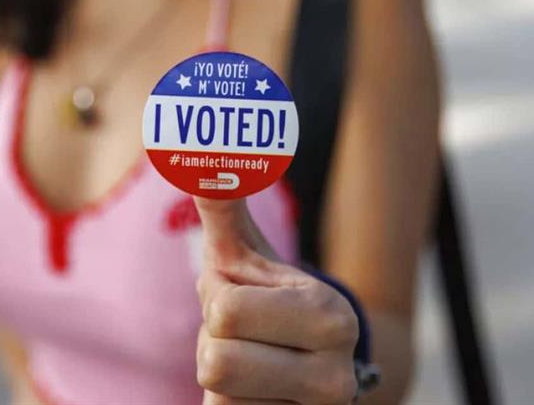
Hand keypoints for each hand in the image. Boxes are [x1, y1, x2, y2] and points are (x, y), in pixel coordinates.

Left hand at [194, 197, 359, 403]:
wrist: (313, 367)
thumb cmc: (269, 301)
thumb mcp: (246, 254)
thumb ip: (222, 203)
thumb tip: (199, 152)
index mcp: (329, 316)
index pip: (224, 312)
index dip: (221, 300)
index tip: (250, 300)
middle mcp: (334, 377)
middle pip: (215, 360)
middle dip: (217, 340)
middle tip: (246, 334)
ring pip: (217, 395)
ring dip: (221, 374)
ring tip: (250, 360)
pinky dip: (229, 403)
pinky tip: (254, 391)